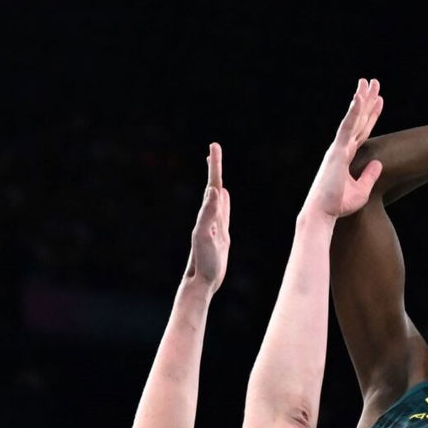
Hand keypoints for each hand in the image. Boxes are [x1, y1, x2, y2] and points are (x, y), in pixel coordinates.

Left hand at [184, 143, 230, 291]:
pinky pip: (224, 212)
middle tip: (214, 148)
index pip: (212, 184)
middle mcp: (210, 216)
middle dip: (215, 167)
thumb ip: (208, 214)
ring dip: (218, 181)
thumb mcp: (204, 236)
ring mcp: (216, 225)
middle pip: (214, 186)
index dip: (214, 165)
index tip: (213, 146)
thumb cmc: (203, 261)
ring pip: (218, 197)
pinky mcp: (221, 234)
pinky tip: (224, 196)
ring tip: (216, 168)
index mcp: (207, 214)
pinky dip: (225, 201)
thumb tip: (215, 191)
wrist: (201, 282)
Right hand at [303, 78, 384, 218]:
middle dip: (367, 101)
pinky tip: (360, 98)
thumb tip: (379, 163)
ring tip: (368, 82)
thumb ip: (370, 175)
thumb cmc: (337, 205)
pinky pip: (347, 128)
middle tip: (373, 82)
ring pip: (353, 119)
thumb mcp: (362, 190)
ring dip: (361, 99)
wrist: (322, 214)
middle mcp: (341, 149)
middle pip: (358, 120)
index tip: (378, 100)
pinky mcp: (337, 152)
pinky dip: (354, 112)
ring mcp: (338, 148)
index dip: (371, 115)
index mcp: (345, 156)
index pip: (361, 131)